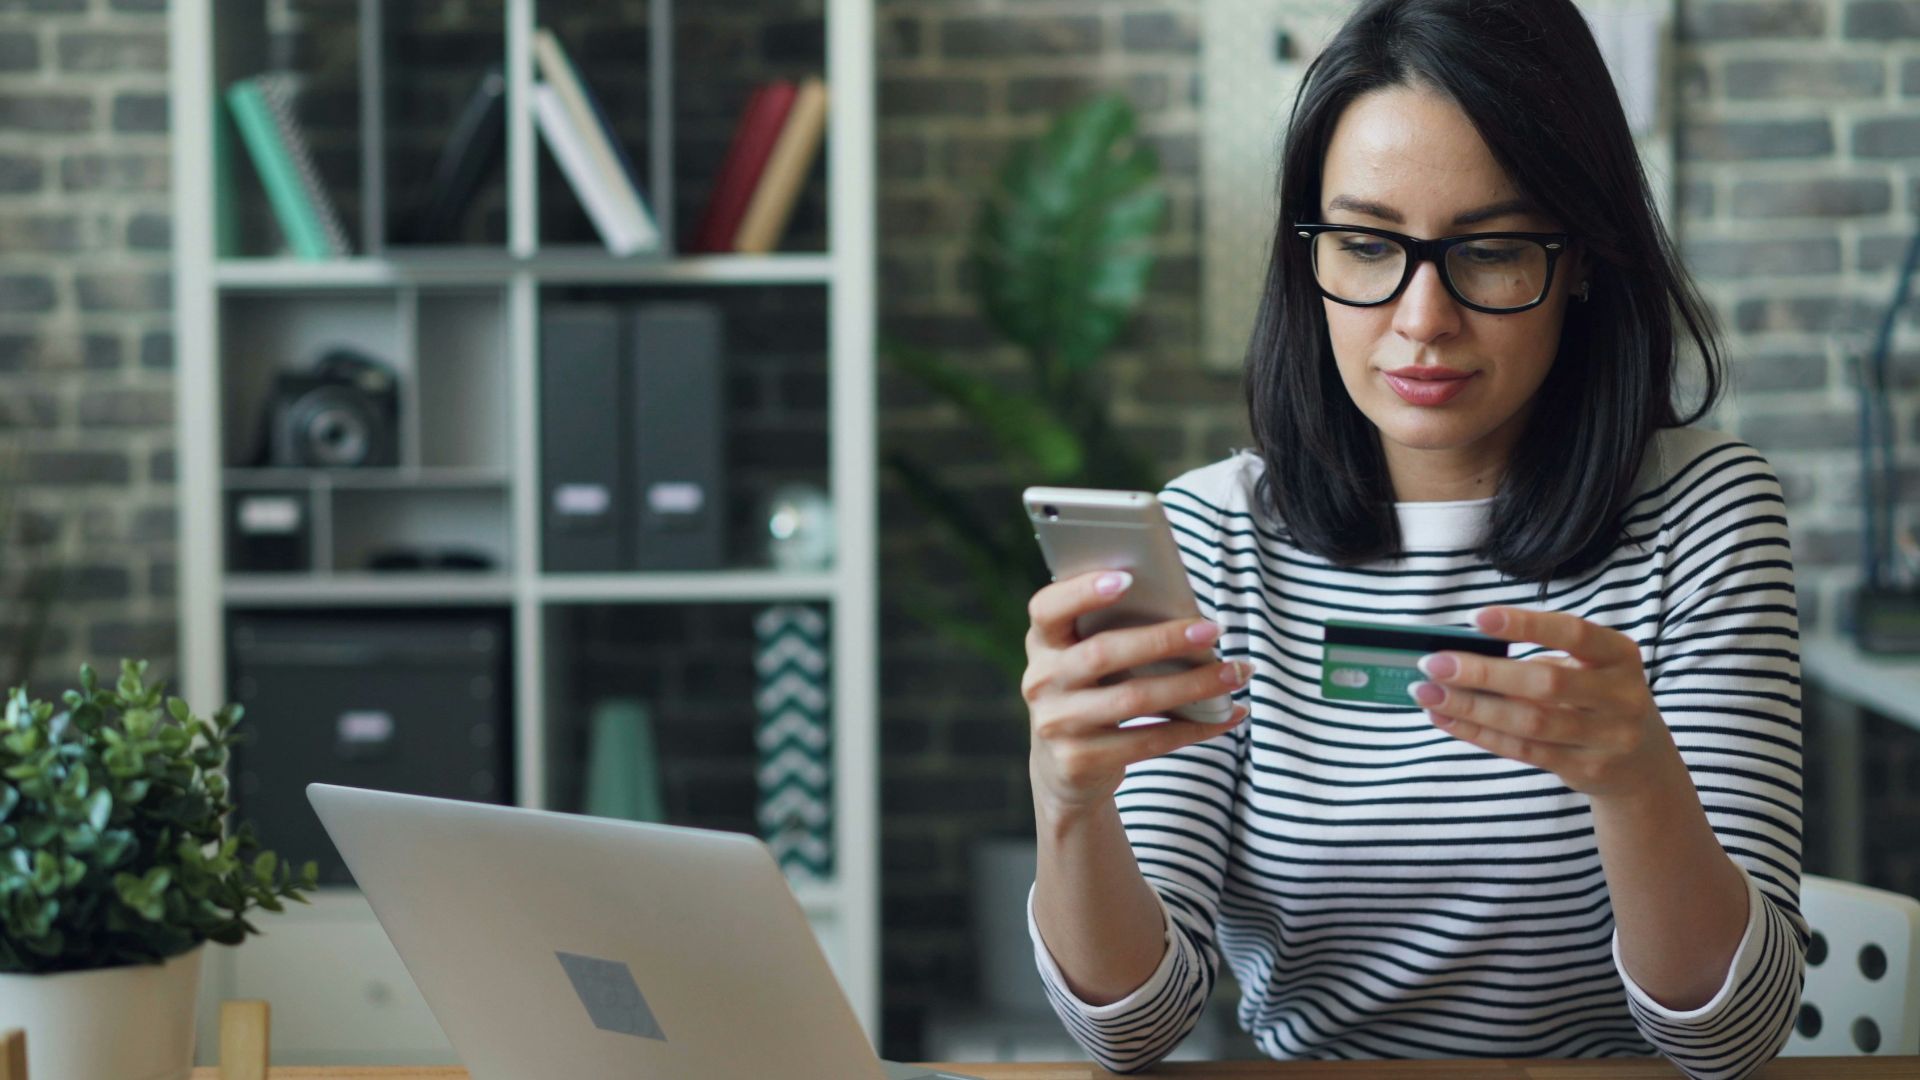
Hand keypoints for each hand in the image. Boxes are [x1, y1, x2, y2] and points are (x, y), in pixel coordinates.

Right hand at [1022, 570, 1250, 815]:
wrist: (1063, 769)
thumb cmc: (1090, 693)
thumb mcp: (1084, 660)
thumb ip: (1112, 634)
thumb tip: (1187, 616)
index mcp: (1042, 643)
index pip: (1047, 608)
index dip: (1083, 592)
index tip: (1128, 578)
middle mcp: (1041, 681)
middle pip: (1103, 653)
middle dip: (1163, 640)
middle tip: (1213, 630)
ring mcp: (1056, 724)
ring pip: (1134, 699)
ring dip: (1193, 685)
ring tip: (1235, 673)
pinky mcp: (1079, 761)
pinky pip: (1148, 741)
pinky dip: (1196, 728)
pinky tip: (1227, 714)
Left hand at [1407, 607, 1681, 800]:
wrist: (1641, 765)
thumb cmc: (1597, 698)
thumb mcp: (1588, 668)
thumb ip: (1541, 657)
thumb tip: (1462, 652)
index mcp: (1620, 655)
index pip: (1573, 633)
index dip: (1525, 625)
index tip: (1475, 617)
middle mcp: (1620, 696)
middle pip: (1545, 683)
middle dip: (1483, 672)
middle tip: (1433, 663)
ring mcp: (1607, 738)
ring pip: (1529, 722)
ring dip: (1471, 706)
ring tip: (1427, 693)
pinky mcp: (1586, 770)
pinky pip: (1522, 750)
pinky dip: (1478, 732)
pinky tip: (1446, 717)